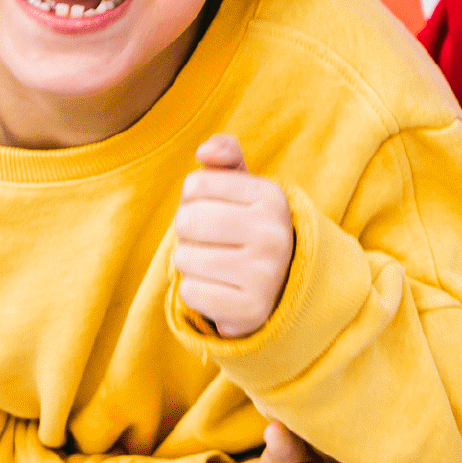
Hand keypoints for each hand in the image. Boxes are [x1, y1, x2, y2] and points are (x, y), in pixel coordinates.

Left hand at [173, 135, 295, 337]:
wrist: (277, 286)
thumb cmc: (246, 227)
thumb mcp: (243, 187)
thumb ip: (225, 156)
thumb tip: (204, 152)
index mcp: (272, 197)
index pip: (195, 185)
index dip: (193, 199)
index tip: (216, 210)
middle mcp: (275, 234)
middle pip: (186, 220)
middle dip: (188, 232)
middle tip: (211, 241)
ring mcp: (265, 274)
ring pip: (184, 258)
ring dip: (190, 263)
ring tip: (217, 265)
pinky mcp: (250, 309)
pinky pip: (190, 292)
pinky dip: (196, 292)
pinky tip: (220, 288)